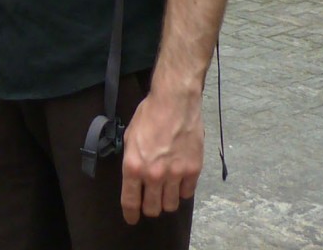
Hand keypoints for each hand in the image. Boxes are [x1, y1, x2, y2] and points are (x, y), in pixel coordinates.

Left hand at [120, 88, 203, 223]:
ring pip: (170, 205)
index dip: (130, 214)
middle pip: (153, 208)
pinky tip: (178, 182)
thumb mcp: (130, 136)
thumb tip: (134, 177)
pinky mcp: (193, 171)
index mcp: (134, 166)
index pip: (130, 201)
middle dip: (149, 208)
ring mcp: (175, 175)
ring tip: (164, 192)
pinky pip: (187, 193)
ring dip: (166, 201)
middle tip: (149, 202)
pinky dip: (182, 191)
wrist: (175, 102)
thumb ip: (132, 160)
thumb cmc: (149, 115)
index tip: (131, 219)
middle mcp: (154, 175)